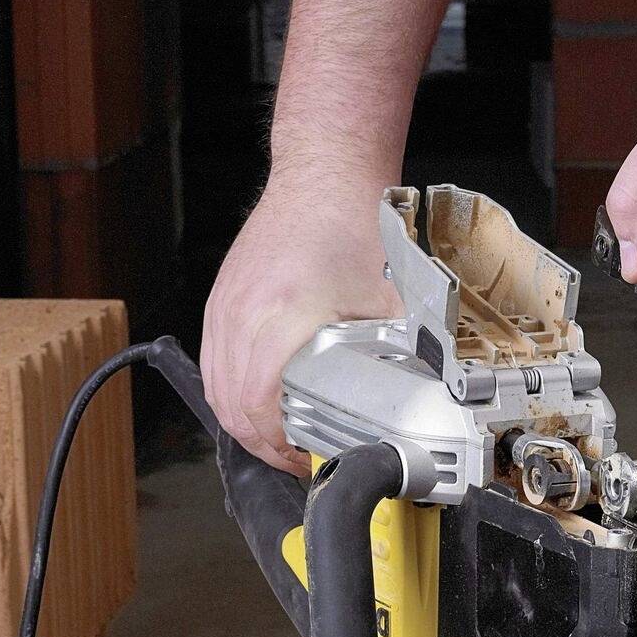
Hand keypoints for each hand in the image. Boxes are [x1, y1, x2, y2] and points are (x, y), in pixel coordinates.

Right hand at [200, 171, 398, 471]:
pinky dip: (231, 394)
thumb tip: (422, 397)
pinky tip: (257, 406)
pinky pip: (214, 363)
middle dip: (263, 445)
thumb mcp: (388, 301)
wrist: (323, 176)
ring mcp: (224, 306)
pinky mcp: (220, 301)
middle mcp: (242, 313)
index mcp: (281, 315)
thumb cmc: (350, 225)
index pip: (258, 403)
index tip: (306, 457)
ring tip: (280, 441)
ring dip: (244, 423)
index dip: (279, 444)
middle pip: (231, 405)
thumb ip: (401, 354)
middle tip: (297, 460)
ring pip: (216, 388)